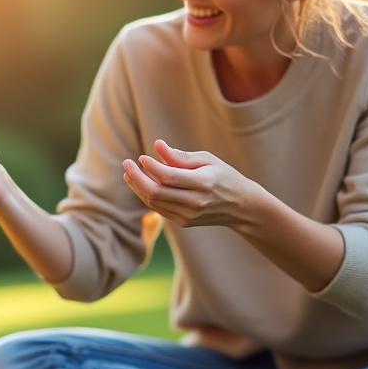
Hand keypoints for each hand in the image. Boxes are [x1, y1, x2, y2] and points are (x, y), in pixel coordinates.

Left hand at [122, 140, 267, 230]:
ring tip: (129, 172)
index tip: (141, 157)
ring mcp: (189, 215)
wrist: (241, 207)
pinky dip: (147, 196)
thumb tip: (156, 146)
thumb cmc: (224, 176)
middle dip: (137, 177)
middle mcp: (195, 202)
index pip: (168, 177)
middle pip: (156, 192)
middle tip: (126, 163)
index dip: (150, 167)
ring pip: (154, 203)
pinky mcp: (184, 222)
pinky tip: (141, 184)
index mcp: (204, 184)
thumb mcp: (208, 160)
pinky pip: (159, 209)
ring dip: (137, 187)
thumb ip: (181, 156)